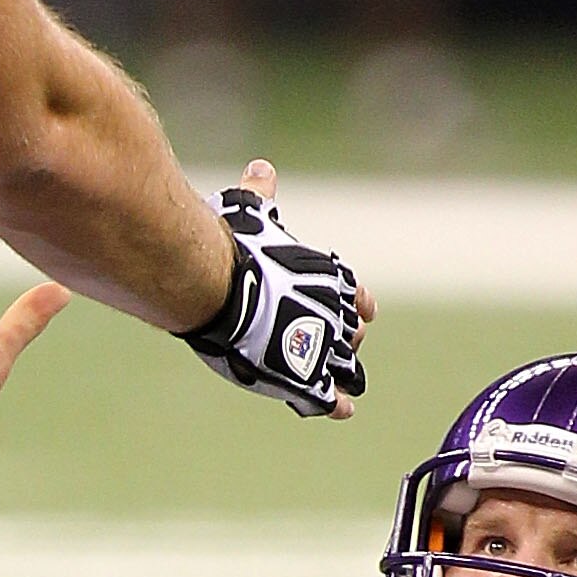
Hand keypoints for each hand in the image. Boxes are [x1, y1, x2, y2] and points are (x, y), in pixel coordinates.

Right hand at [181, 159, 369, 422]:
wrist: (217, 285)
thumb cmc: (233, 245)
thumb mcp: (250, 211)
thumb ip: (261, 194)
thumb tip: (262, 167)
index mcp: (331, 278)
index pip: (358, 298)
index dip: (357, 306)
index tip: (360, 311)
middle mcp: (336, 314)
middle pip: (352, 336)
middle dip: (342, 340)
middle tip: (323, 343)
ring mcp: (323, 349)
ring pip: (347, 368)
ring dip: (341, 372)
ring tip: (335, 380)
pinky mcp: (305, 379)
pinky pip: (330, 399)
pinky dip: (336, 404)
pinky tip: (340, 408)